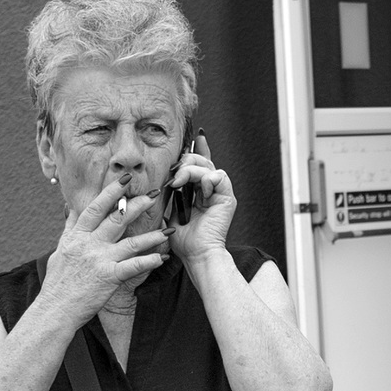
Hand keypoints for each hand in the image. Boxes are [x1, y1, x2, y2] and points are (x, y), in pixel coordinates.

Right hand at [41, 179, 166, 318]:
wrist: (55, 309)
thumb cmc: (58, 283)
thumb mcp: (60, 250)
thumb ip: (69, 229)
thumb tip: (70, 209)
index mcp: (77, 236)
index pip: (95, 207)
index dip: (111, 192)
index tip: (125, 180)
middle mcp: (89, 244)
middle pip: (116, 219)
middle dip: (137, 205)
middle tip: (154, 194)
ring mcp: (99, 260)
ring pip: (130, 242)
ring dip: (152, 235)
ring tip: (169, 229)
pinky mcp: (109, 277)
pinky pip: (133, 267)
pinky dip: (149, 261)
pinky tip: (162, 257)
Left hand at [166, 138, 236, 263]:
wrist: (197, 254)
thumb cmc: (184, 240)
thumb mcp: (169, 211)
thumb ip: (170, 193)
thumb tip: (163, 180)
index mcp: (200, 192)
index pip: (201, 164)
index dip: (200, 148)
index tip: (197, 136)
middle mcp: (212, 190)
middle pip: (202, 160)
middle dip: (186, 160)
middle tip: (174, 176)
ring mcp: (220, 194)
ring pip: (208, 166)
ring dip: (191, 170)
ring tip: (179, 183)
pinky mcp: (227, 198)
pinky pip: (219, 176)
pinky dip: (206, 179)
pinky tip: (200, 191)